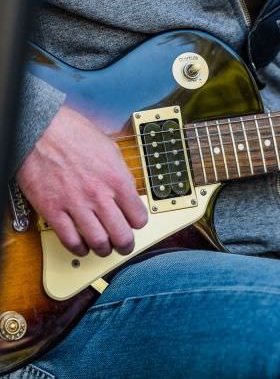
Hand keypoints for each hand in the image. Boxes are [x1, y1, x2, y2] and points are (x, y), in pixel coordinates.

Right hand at [17, 106, 147, 256]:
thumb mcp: (111, 150)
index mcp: (117, 179)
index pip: (138, 216)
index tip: (135, 223)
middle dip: (126, 244)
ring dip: (104, 249)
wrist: (41, 129)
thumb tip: (128, 192)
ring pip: (97, 242)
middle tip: (124, 245)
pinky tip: (82, 247)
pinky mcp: (52, 210)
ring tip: (104, 247)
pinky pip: (69, 239)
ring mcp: (75, 204)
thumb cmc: (74, 134)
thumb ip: (122, 174)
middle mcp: (98, 195)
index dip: (138, 223)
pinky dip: (78, 248)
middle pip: (121, 234)